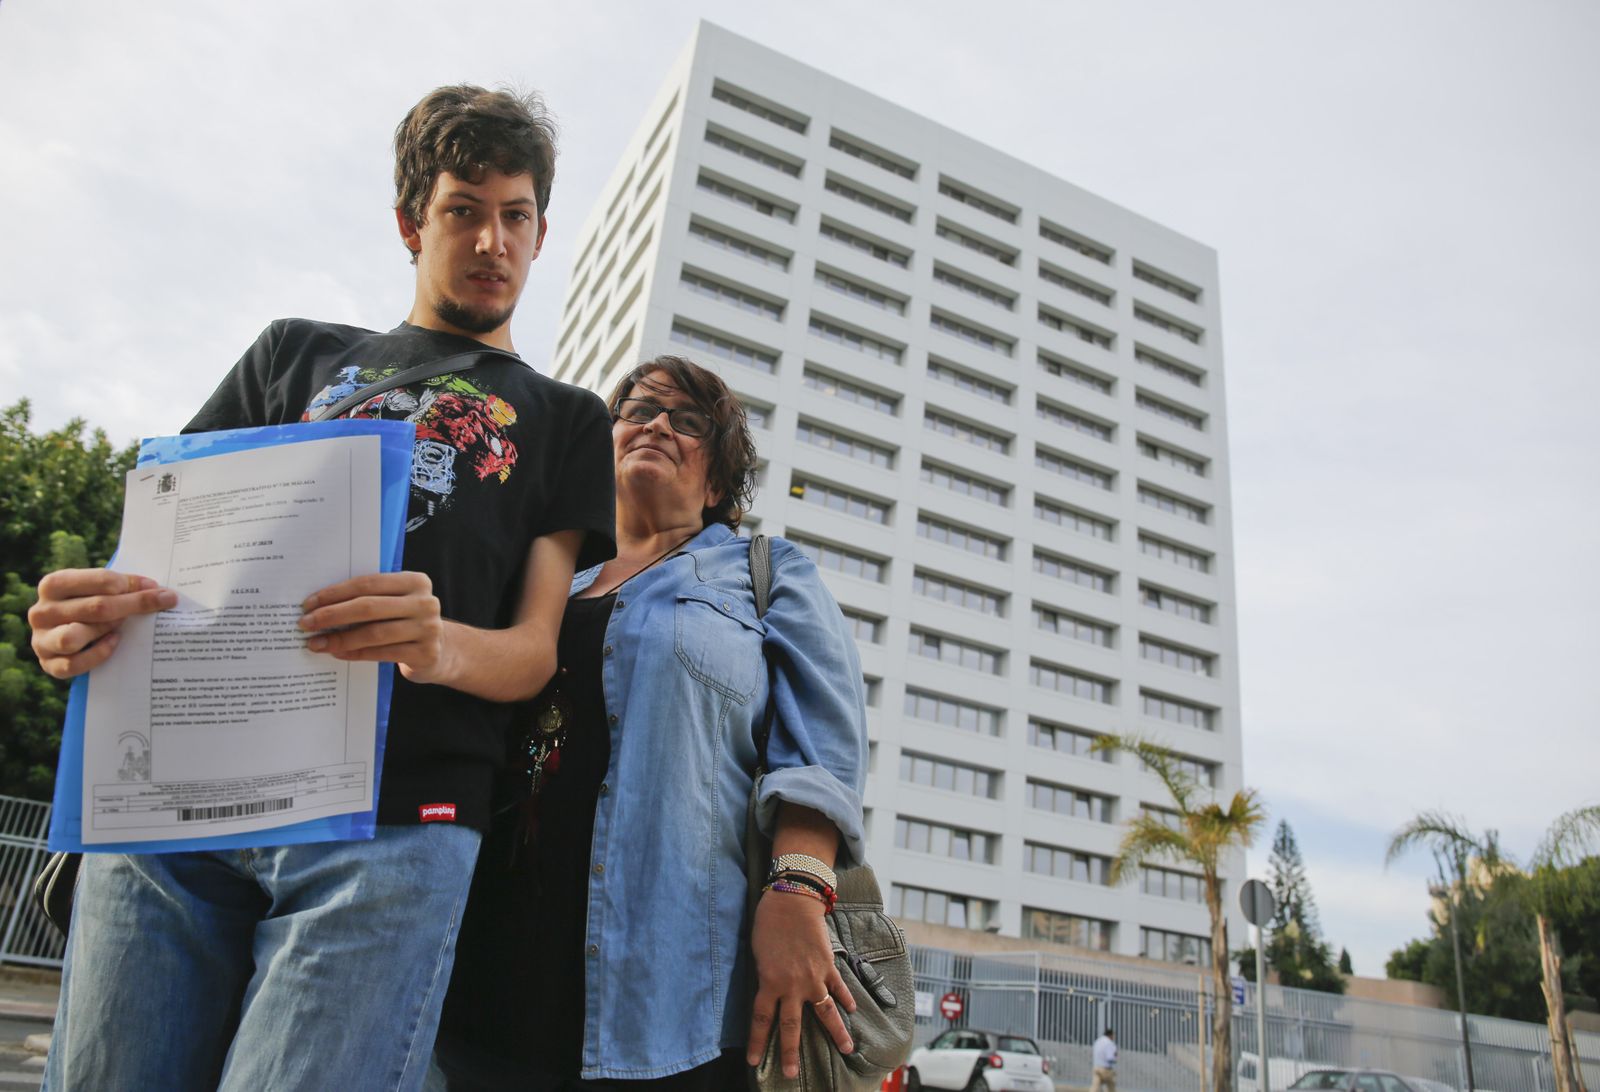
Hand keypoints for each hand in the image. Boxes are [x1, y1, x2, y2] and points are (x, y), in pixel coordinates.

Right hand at [28, 569, 176, 678]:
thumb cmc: (86, 604)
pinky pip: (73, 664)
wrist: (62, 632)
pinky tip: (114, 643)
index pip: (99, 580)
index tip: (155, 588)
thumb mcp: (98, 588)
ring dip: (104, 630)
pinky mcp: (48, 664)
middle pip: (94, 607)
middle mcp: (42, 611)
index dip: (131, 584)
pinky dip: (97, 655)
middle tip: (160, 603)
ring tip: (121, 626)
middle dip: (132, 605)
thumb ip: (122, 586)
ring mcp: (42, 640)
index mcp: (53, 585)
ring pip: (73, 637)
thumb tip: (156, 590)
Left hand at [298, 572, 446, 682]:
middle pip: (369, 607)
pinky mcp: (425, 653)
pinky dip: (355, 653)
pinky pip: (381, 653)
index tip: (308, 603)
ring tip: (316, 643)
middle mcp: (425, 602)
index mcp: (415, 581)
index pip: (368, 583)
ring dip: (340, 639)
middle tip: (306, 623)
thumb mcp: (395, 603)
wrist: (441, 650)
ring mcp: (428, 629)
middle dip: (332, 615)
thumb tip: (320, 604)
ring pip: (373, 633)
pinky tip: (337, 653)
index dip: (335, 593)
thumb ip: (369, 598)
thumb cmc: (406, 622)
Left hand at [745, 888, 855, 1076]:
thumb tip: (769, 988)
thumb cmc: (769, 922)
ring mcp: (814, 977)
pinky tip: (853, 1010)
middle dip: (791, 1052)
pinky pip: (838, 987)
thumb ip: (765, 974)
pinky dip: (846, 998)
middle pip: (792, 1026)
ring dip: (836, 1033)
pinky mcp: (828, 965)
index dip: (758, 1042)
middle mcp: (792, 985)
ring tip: (847, 1050)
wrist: (793, 900)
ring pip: (825, 1012)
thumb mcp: (758, 952)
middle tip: (792, 1073)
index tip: (755, 1061)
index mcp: (769, 982)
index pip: (762, 1019)